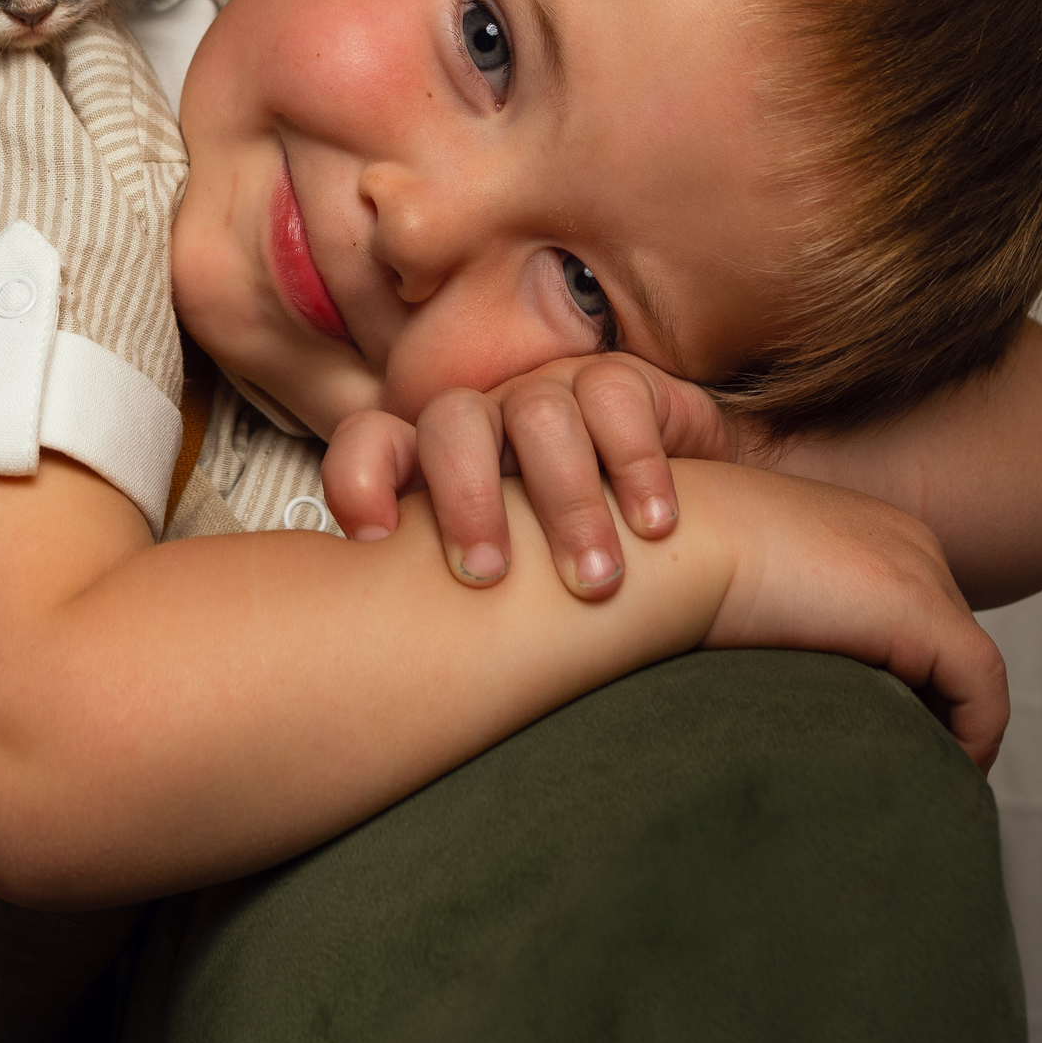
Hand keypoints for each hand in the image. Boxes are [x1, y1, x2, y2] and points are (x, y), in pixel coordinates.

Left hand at [324, 353, 735, 599]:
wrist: (681, 529)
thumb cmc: (562, 575)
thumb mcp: (497, 589)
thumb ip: (436, 599)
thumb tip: (384, 661)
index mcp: (435, 464)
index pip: (372, 442)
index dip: (360, 477)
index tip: (374, 540)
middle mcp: (487, 422)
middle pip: (453, 422)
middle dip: (469, 500)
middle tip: (490, 576)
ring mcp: (550, 394)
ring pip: (541, 417)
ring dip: (568, 506)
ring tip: (595, 583)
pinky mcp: (619, 381)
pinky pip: (615, 399)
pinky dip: (635, 468)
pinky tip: (654, 527)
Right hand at [684, 461, 1009, 772]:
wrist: (664, 545)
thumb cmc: (668, 573)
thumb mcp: (727, 593)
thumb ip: (762, 623)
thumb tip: (752, 679)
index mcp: (859, 530)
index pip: (908, 615)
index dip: (907, 681)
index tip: (882, 738)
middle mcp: (902, 541)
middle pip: (944, 641)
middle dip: (937, 707)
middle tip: (911, 774)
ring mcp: (918, 570)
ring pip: (968, 667)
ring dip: (958, 731)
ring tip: (925, 787)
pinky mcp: (922, 610)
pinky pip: (982, 689)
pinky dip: (975, 738)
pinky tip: (942, 780)